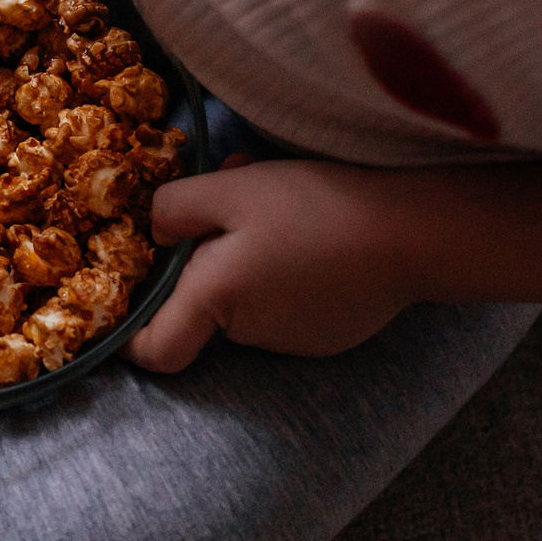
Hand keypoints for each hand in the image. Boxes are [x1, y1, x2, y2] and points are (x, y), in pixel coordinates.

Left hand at [126, 160, 413, 371]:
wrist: (415, 232)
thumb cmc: (317, 205)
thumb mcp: (232, 189)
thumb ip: (176, 209)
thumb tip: (152, 230)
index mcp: (216, 301)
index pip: (154, 351)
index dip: (130, 332)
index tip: (127, 296)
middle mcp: (250, 333)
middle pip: (202, 305)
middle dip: (203, 254)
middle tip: (226, 195)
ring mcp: (293, 339)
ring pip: (244, 297)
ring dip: (243, 252)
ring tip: (277, 199)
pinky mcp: (327, 333)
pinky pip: (283, 301)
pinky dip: (281, 268)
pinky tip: (311, 226)